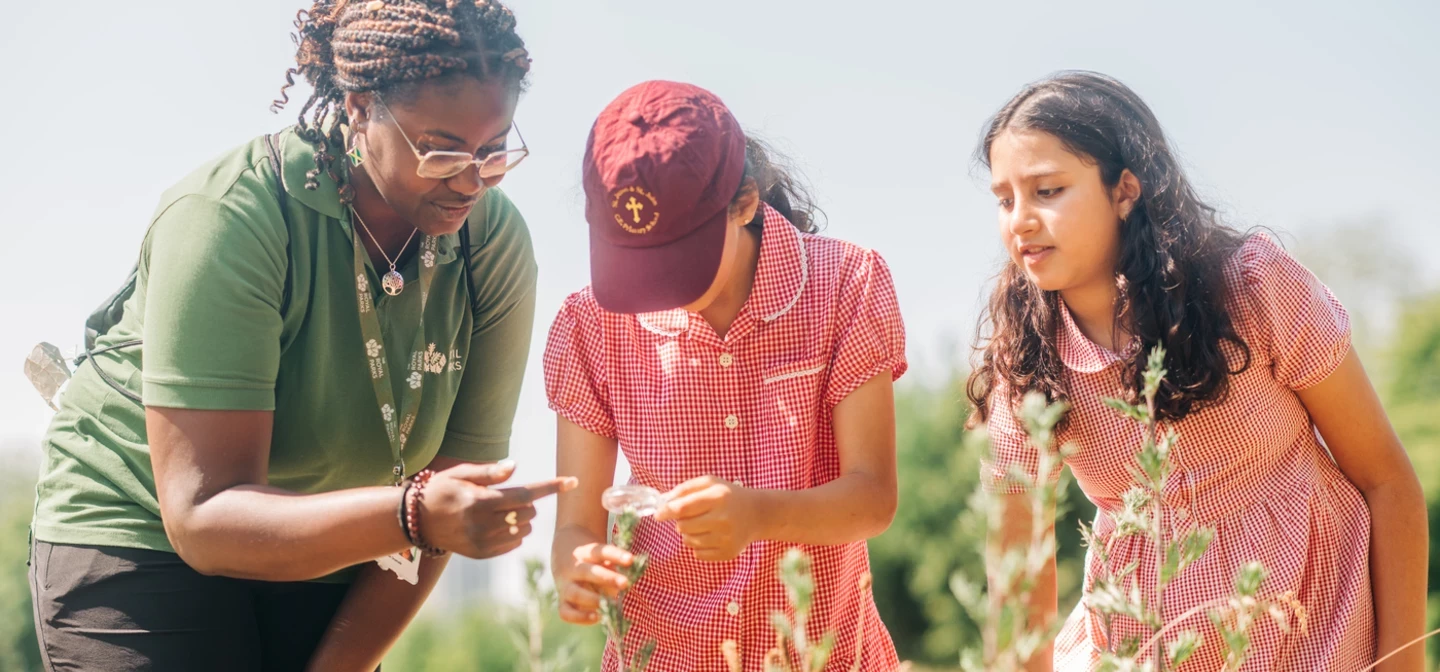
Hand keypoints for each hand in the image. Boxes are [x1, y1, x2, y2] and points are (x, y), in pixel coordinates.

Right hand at [419, 461, 576, 558]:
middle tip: (511, 496)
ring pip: (524, 531)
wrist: (418, 521)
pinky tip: (497, 525)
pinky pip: (513, 544)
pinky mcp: (481, 554)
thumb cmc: (441, 490)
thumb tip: (515, 467)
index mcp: (479, 501)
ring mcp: (482, 542)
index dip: (551, 487)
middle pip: (528, 513)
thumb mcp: (461, 473)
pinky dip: (514, 533)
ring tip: (501, 511)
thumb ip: (489, 472)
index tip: (573, 481)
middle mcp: (482, 524)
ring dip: (523, 519)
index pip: (525, 494)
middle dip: (529, 503)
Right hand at [556, 542, 633, 624]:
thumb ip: (614, 569)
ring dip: (594, 600)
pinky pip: (566, 612)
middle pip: (588, 572)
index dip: (616, 555)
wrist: (566, 563)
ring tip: (613, 604)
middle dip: (607, 578)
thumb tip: (625, 584)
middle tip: (625, 583)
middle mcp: (573, 569)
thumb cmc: (594, 564)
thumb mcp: (603, 559)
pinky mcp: (562, 602)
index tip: (630, 559)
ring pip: (575, 593)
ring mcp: (565, 586)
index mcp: (586, 554)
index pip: (601, 552)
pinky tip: (597, 617)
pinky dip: (580, 617)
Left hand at [654, 476, 758, 561]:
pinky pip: (698, 554)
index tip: (659, 514)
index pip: (683, 508)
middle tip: (690, 517)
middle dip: (681, 522)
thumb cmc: (728, 495)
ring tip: (701, 525)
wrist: (756, 514)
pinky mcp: (728, 553)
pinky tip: (709, 536)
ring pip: (689, 541)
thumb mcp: (710, 483)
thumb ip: (685, 489)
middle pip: (683, 527)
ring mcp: (727, 538)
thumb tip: (663, 502)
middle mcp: (724, 519)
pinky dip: (698, 546)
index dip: (666, 511)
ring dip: (689, 534)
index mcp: (718, 497)